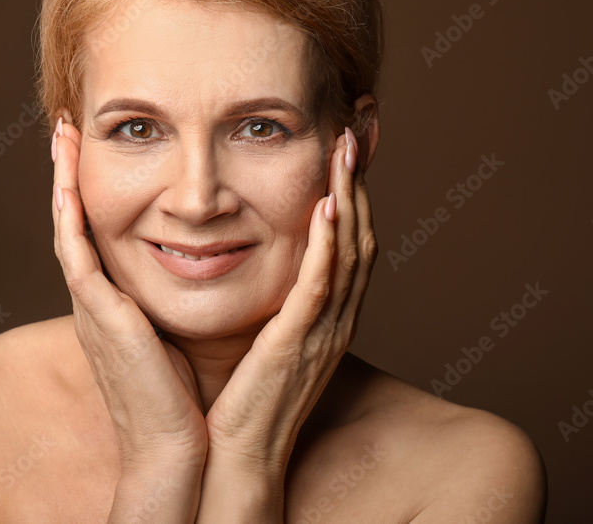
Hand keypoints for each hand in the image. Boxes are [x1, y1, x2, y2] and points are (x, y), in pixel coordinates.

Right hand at [50, 116, 207, 468]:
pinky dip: (69, 219)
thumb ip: (167, 302)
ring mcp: (91, 307)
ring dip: (63, 181)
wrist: (173, 447)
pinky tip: (67, 185)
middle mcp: (94, 300)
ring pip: (68, 230)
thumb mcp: (170, 334)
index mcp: (111, 304)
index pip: (92, 235)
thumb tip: (194, 270)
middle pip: (72, 222)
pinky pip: (76, 257)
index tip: (88, 152)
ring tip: (63, 137)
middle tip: (65, 129)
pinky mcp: (100, 317)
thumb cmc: (180, 396)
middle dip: (67, 173)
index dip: (86, 192)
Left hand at [197, 127, 376, 517]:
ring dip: (348, 198)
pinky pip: (319, 287)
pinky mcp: (297, 346)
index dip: (351, 195)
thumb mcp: (265, 342)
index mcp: (324, 318)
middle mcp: (333, 321)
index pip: (347, 244)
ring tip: (345, 151)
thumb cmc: (241, 400)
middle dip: (358, 183)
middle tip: (354, 133)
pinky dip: (326, 245)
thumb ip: (274, 304)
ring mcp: (320, 334)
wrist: (234, 459)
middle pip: (359, 238)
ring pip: (347, 254)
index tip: (342, 151)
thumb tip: (261, 268)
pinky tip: (326, 207)